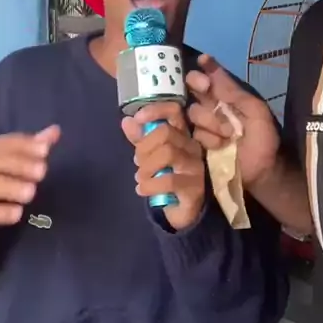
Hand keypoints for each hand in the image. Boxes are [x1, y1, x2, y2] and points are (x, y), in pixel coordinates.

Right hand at [0, 126, 60, 225]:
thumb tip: (56, 130)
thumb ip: (35, 144)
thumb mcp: (13, 155)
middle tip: (42, 172)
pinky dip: (0, 212)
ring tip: (31, 192)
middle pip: (0, 162)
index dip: (27, 146)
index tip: (45, 150)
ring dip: (12, 188)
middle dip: (22, 166)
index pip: (10, 143)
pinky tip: (17, 214)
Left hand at [121, 103, 204, 230]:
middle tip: (137, 162)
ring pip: (168, 153)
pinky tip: (141, 190)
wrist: (181, 211)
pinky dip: (150, 185)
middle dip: (144, 147)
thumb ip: (140, 139)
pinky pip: (170, 181)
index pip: (174, 111)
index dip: (155, 110)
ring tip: (140, 177)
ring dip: (146, 166)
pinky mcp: (195, 188)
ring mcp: (195, 166)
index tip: (138, 118)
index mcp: (181, 134)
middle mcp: (192, 146)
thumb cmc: (166, 177)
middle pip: (166, 132)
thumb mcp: (150, 156)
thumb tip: (126, 121)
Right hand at [186, 56, 278, 186]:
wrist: (262, 171)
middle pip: (193, 87)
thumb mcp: (255, 110)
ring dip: (212, 121)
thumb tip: (210, 65)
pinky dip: (210, 139)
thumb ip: (234, 91)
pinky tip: (222, 145)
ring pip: (194, 112)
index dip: (204, 69)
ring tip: (229, 134)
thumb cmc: (263, 137)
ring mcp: (203, 124)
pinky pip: (195, 133)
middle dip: (198, 85)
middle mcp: (212, 105)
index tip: (204, 65)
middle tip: (208, 90)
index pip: (210, 75)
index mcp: (227, 95)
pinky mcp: (197, 142)